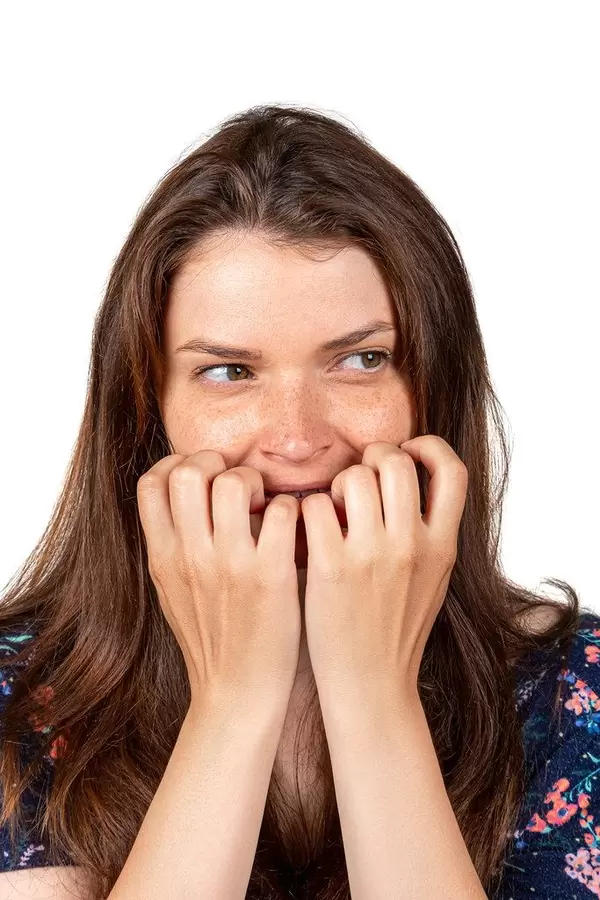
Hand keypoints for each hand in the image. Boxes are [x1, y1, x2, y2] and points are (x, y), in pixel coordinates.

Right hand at [136, 450, 302, 712]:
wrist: (237, 696)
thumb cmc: (211, 641)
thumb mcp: (172, 592)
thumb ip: (172, 545)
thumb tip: (177, 502)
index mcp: (164, 557)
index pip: (151, 483)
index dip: (176, 464)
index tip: (202, 474)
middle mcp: (192, 556)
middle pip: (188, 472)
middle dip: (216, 462)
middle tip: (238, 483)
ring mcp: (231, 565)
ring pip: (233, 484)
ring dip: (255, 482)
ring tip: (266, 503)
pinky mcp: (272, 577)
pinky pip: (282, 513)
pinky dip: (291, 509)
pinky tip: (293, 527)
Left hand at [300, 436, 467, 701]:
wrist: (371, 687)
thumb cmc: (396, 630)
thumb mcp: (433, 579)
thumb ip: (429, 534)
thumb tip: (414, 484)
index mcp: (443, 546)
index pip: (453, 471)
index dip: (429, 448)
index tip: (407, 451)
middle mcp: (412, 545)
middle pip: (398, 461)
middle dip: (374, 456)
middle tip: (361, 475)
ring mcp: (372, 555)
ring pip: (355, 476)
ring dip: (340, 482)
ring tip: (334, 508)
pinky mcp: (331, 568)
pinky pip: (316, 506)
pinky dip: (308, 509)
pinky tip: (309, 529)